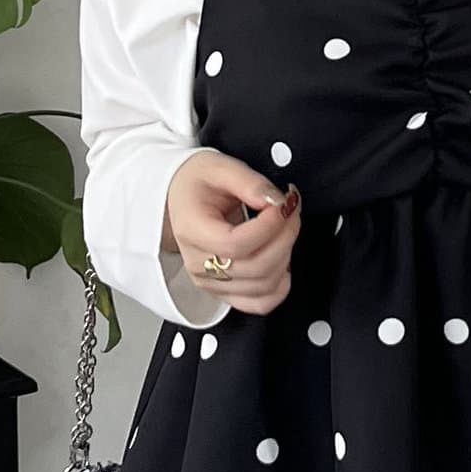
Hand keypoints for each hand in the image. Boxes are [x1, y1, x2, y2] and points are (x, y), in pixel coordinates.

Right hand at [164, 149, 301, 315]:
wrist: (181, 200)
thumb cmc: (196, 184)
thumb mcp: (219, 167)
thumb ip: (250, 182)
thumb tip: (277, 201)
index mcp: (191, 231)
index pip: (236, 244)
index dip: (269, 226)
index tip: (283, 203)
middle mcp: (199, 264)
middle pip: (256, 267)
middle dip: (285, 236)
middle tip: (290, 208)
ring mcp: (212, 283)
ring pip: (263, 286)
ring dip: (287, 255)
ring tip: (286, 226)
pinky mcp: (226, 292)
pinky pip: (260, 303)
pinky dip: (280, 285)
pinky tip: (282, 260)